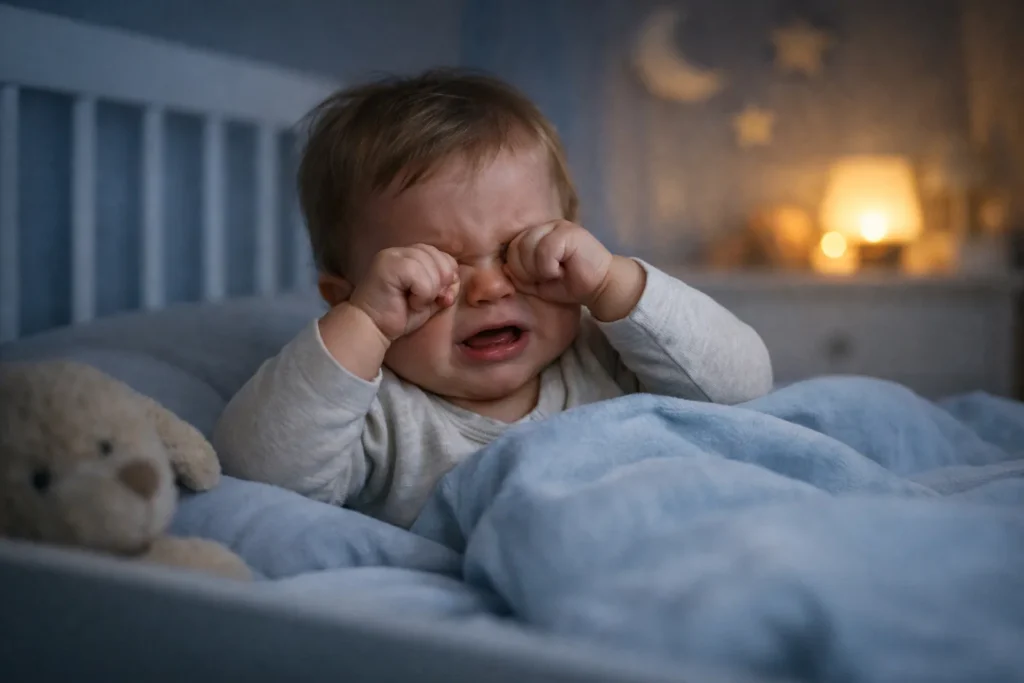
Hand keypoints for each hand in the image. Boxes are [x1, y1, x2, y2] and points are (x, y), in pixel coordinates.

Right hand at [349, 244, 459, 340]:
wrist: (372, 329)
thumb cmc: (399, 316)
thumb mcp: (430, 300)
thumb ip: (445, 287)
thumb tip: (456, 280)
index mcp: (410, 255)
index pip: (443, 256)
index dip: (447, 277)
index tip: (439, 297)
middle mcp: (401, 251)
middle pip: (440, 258)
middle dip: (441, 284)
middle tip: (425, 301)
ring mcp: (393, 256)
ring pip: (433, 268)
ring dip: (430, 292)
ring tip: (413, 302)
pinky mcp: (388, 265)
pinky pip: (422, 278)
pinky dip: (422, 295)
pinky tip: (409, 303)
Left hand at [504, 221, 644, 320]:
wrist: (599, 286)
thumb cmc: (568, 285)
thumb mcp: (535, 283)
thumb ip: (518, 274)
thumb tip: (504, 268)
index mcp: (535, 235)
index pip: (510, 249)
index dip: (517, 270)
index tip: (536, 280)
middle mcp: (544, 226)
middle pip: (515, 247)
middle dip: (526, 271)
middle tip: (545, 278)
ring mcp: (556, 226)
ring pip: (527, 247)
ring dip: (538, 270)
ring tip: (554, 274)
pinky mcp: (568, 232)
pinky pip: (544, 251)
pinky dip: (549, 268)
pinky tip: (561, 271)